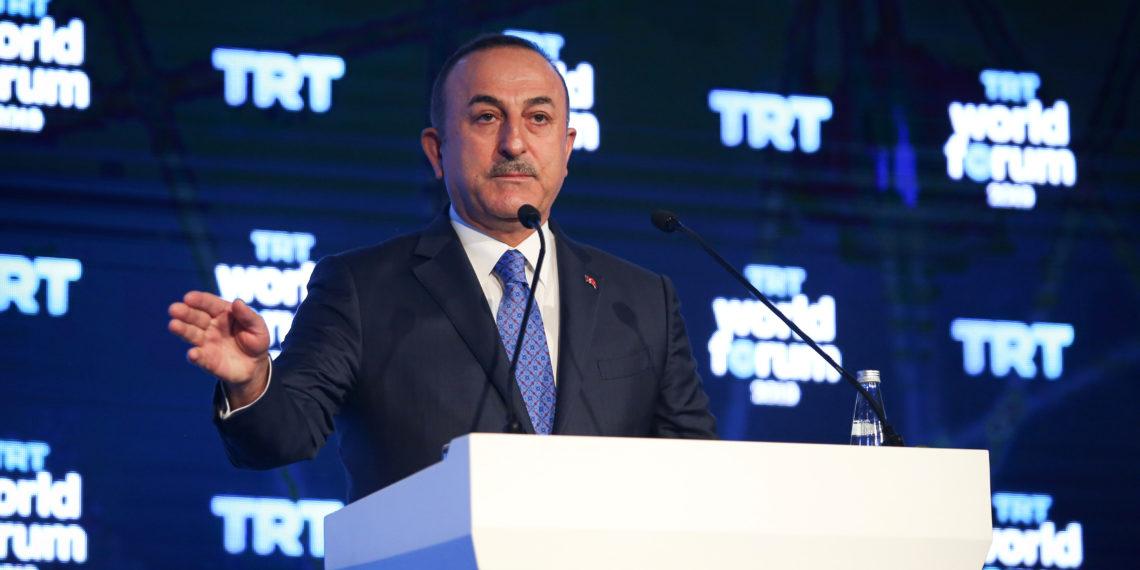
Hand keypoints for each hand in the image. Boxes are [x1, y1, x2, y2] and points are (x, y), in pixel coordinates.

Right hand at [168, 291, 269, 406]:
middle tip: (174, 309)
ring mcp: (207, 342)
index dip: (199, 300)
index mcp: (223, 313)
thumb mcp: (258, 327)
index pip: (209, 304)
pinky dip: (195, 356)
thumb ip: (248, 315)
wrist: (255, 366)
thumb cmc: (256, 341)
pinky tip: (192, 354)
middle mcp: (211, 326)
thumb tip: (237, 302)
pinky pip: (200, 357)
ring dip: (182, 330)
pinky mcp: (207, 360)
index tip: (189, 297)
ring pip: (192, 334)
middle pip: (196, 317)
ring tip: (173, 325)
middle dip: (185, 312)